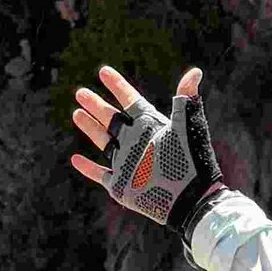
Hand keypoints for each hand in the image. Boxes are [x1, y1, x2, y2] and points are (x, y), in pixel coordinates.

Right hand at [68, 64, 222, 240]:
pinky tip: (75, 158)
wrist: (191, 199)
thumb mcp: (188, 126)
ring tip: (76, 113)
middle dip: (97, 106)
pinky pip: (100, 174)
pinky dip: (88, 167)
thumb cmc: (192, 161)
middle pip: (112, 119)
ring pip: (104, 141)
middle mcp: (137, 142)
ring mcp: (128, 163)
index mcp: (150, 126)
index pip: (130, 101)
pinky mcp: (121, 185)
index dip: (118, 86)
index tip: (103, 71)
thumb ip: (186, 99)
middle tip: (80, 92)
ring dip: (90, 128)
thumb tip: (195, 71)